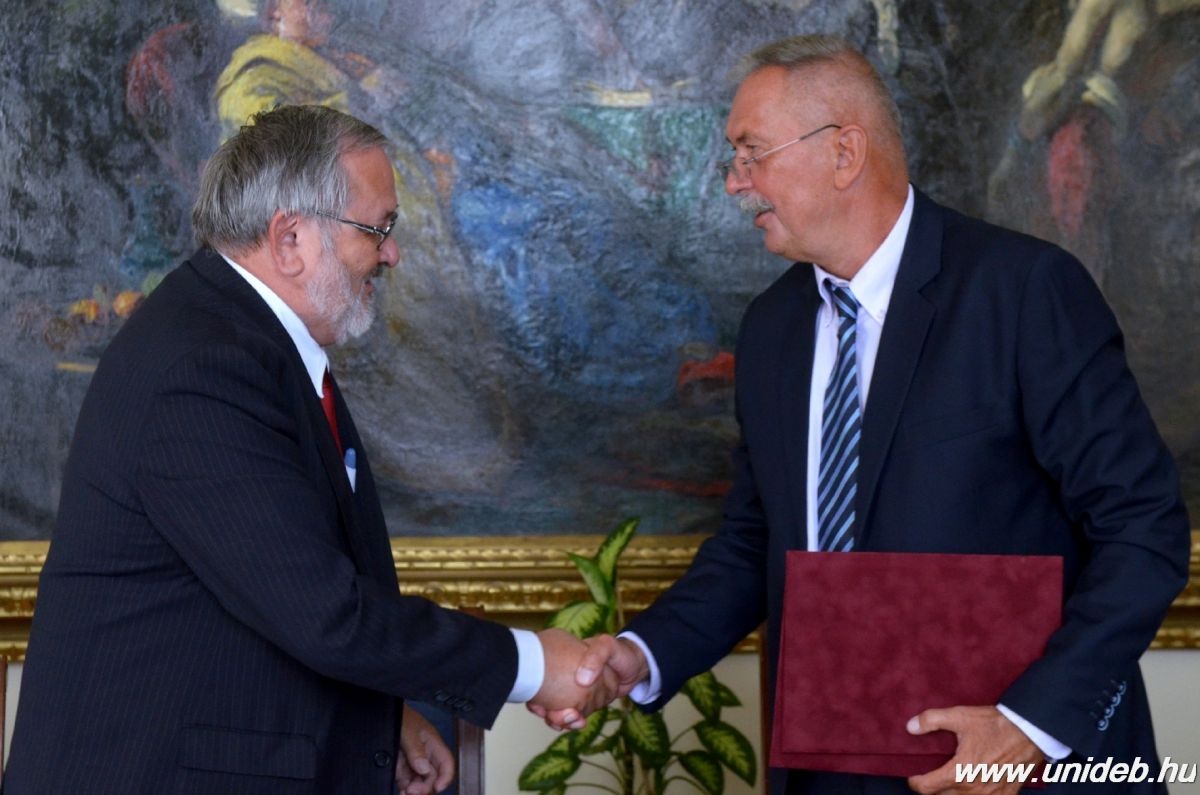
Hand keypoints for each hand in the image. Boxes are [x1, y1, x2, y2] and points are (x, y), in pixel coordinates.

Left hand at [395, 704, 453, 794]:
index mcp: (432, 742)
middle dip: (426, 787)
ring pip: (420, 782)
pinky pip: (406, 783)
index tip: (438, 787)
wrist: (375, 713)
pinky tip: (401, 793)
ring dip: (415, 791)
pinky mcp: (400, 768)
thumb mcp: (407, 729)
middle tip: (413, 791)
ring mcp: (412, 762)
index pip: (446, 762)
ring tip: (405, 794)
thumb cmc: (396, 714)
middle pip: (432, 777)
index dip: (446, 776)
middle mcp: (424, 754)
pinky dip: (405, 790)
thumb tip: (424, 768)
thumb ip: (416, 748)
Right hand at [529, 633, 648, 730]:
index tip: (537, 703)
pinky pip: (571, 714)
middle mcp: (566, 675)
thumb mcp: (607, 646)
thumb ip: (596, 657)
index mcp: (566, 659)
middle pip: (546, 695)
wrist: (636, 665)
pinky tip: (578, 722)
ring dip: (558, 718)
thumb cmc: (620, 653)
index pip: (543, 675)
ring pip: (556, 707)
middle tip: (550, 714)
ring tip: (571, 720)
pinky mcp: (582, 702)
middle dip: (546, 709)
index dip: (536, 690)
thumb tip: (582, 680)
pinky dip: (570, 721)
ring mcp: (573, 689)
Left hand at [906, 705, 1043, 793]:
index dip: (915, 782)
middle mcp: (973, 789)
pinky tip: (971, 786)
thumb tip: (909, 727)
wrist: (1030, 732)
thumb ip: (931, 720)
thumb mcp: (960, 716)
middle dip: (932, 789)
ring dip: (951, 793)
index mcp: (959, 772)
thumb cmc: (995, 725)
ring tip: (948, 780)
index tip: (913, 776)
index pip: (926, 788)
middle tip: (930, 775)